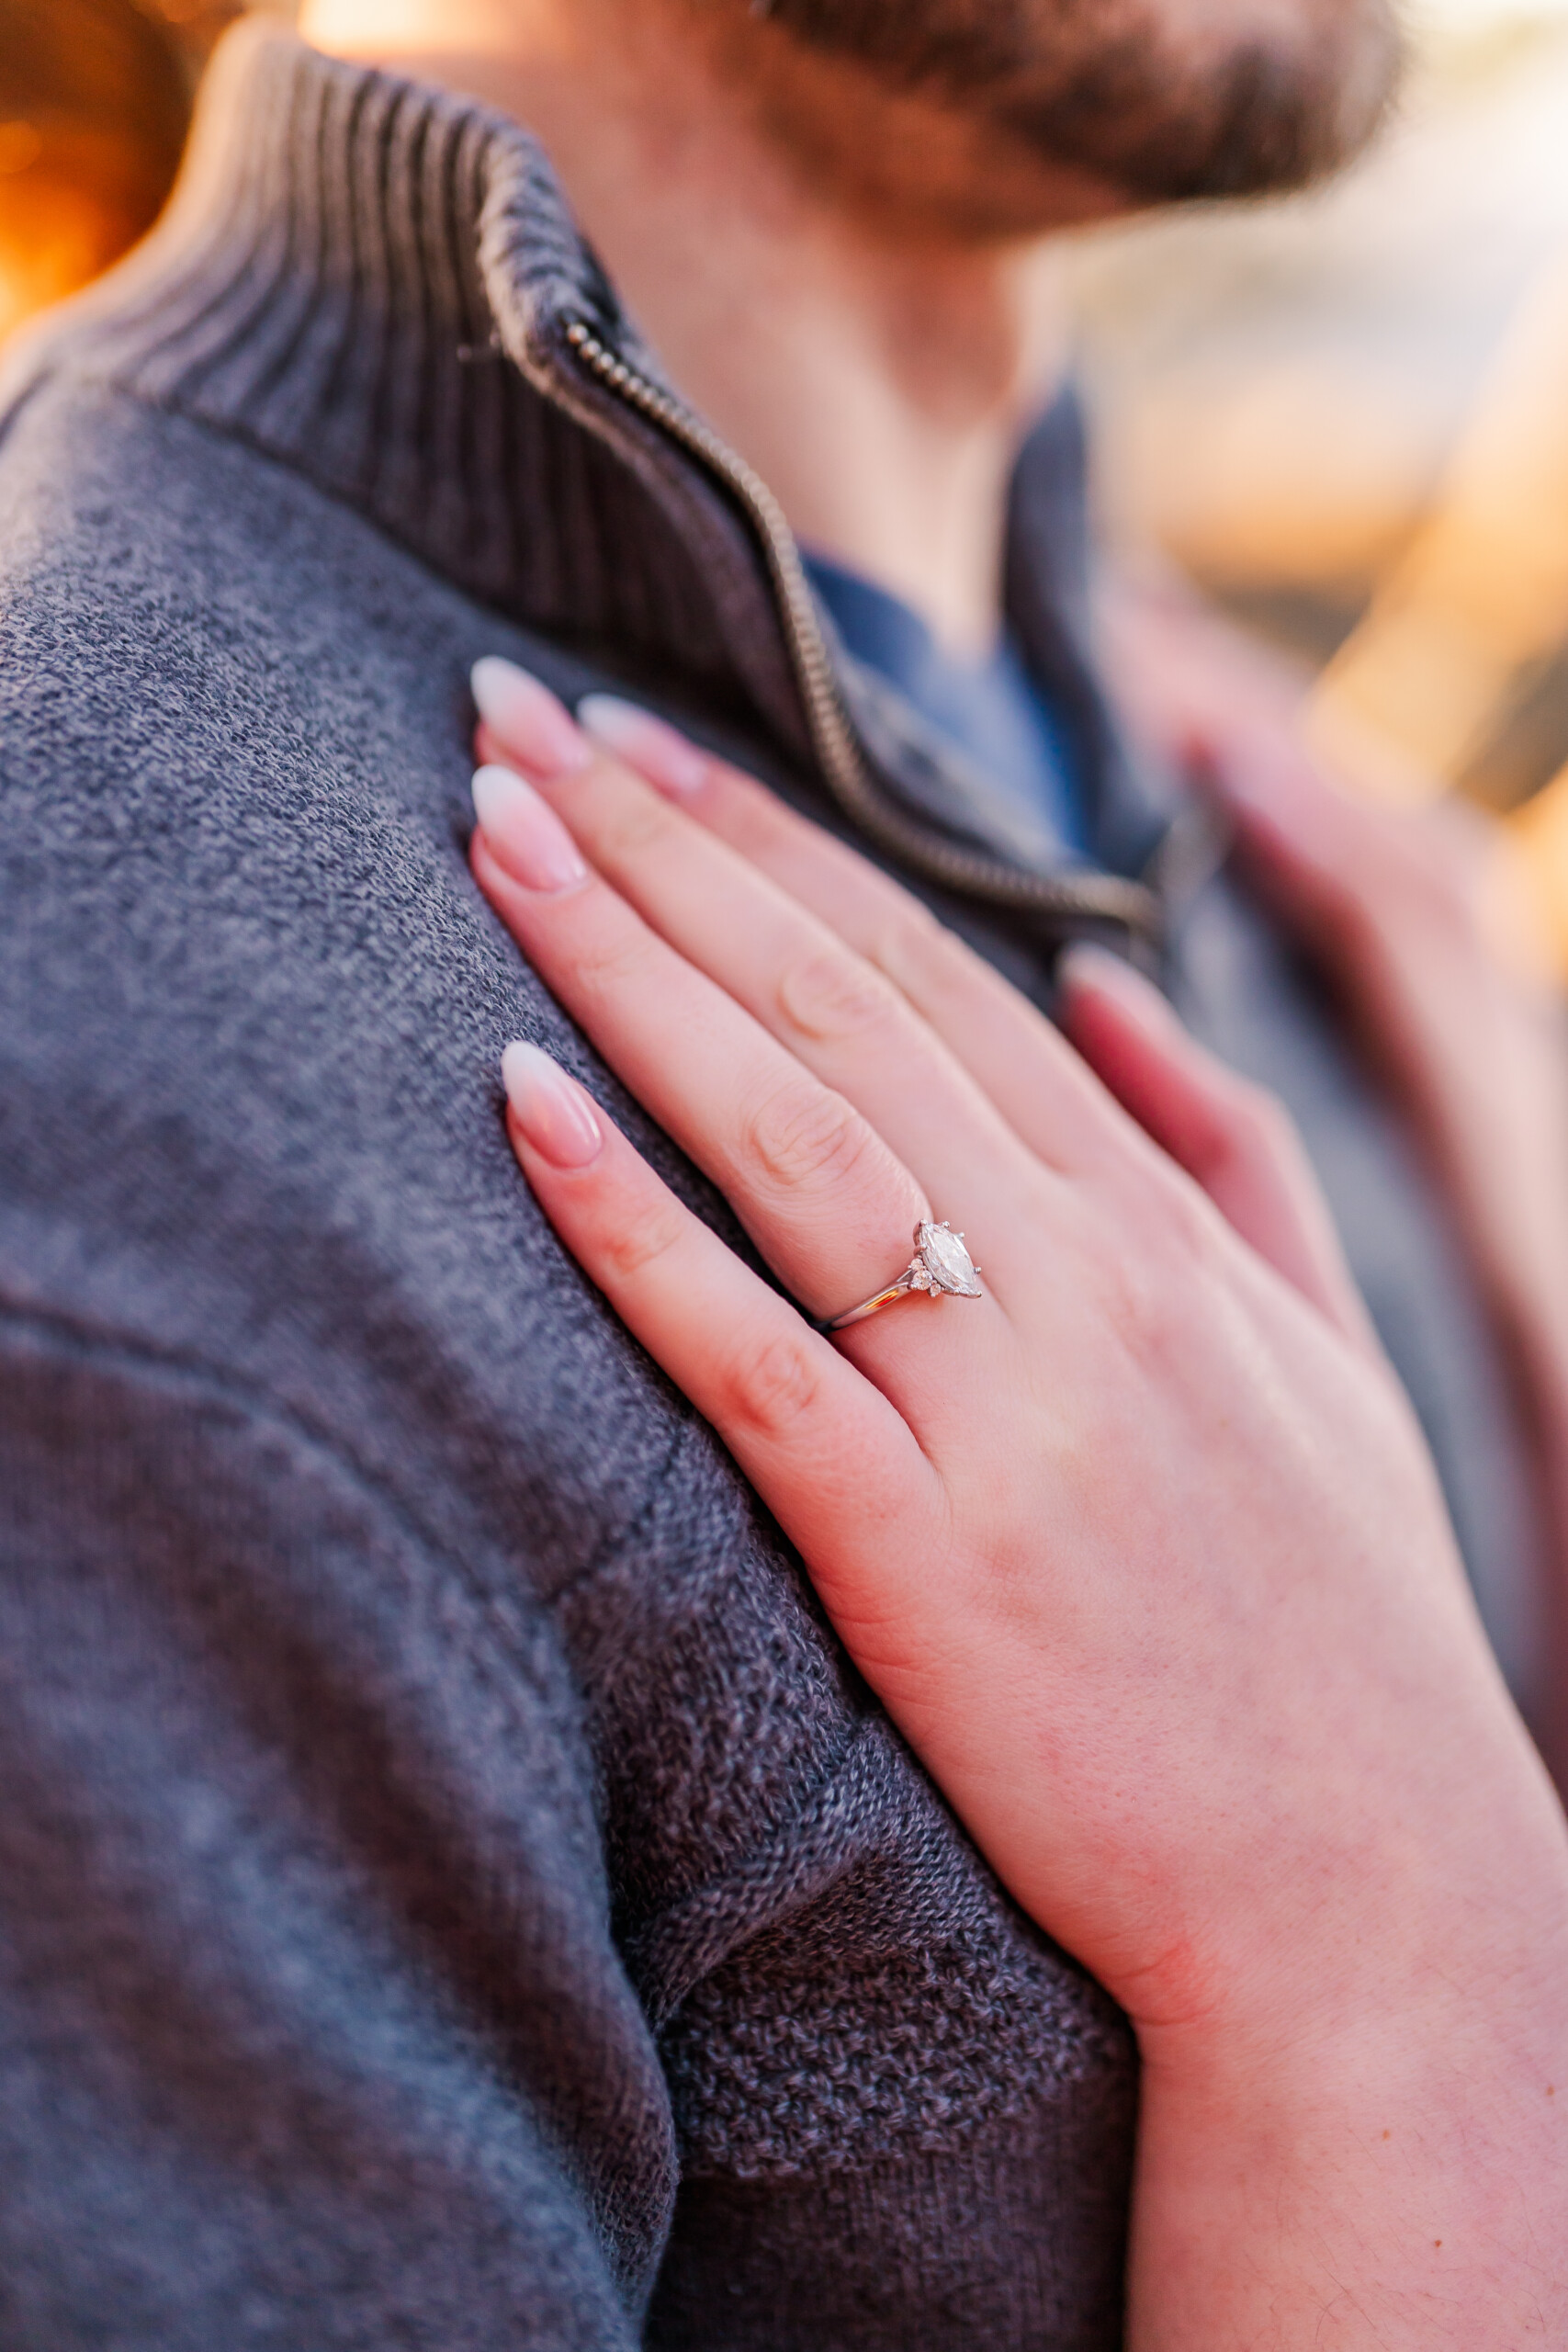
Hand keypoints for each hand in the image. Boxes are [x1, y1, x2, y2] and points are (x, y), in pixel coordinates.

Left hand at [468, 659, 1567, 2344]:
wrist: (1368, 1888)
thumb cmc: (1335, 1617)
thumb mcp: (1323, 1345)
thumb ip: (1227, 1143)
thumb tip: (1107, 982)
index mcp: (1155, 1219)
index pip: (931, 971)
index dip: (772, 837)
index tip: (644, 739)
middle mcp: (1080, 1277)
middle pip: (833, 1009)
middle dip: (661, 848)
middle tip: (511, 718)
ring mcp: (1002, 1408)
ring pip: (783, 1135)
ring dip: (621, 969)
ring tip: (489, 835)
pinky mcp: (920, 1554)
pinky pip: (748, 1354)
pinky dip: (627, 1223)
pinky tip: (514, 1104)